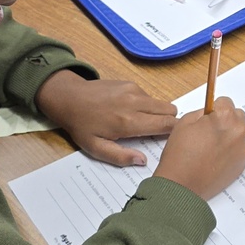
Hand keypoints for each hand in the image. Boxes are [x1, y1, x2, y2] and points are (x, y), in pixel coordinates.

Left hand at [35, 70, 177, 165]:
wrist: (69, 97)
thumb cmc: (82, 126)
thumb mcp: (96, 148)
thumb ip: (120, 157)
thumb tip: (143, 160)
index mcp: (128, 123)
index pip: (165, 125)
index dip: (175, 131)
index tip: (175, 138)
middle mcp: (135, 104)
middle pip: (170, 110)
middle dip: (170, 121)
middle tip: (159, 132)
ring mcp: (134, 90)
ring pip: (161, 103)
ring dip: (158, 113)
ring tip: (142, 122)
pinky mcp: (131, 83)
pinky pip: (149, 96)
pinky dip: (146, 105)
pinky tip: (130, 110)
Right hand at [153, 97, 244, 200]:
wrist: (182, 186)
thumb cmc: (180, 155)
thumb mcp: (185, 122)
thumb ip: (202, 113)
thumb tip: (210, 112)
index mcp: (226, 118)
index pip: (225, 102)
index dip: (213, 109)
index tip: (208, 116)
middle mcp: (239, 132)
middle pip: (237, 116)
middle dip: (225, 120)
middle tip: (208, 131)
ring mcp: (242, 149)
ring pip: (238, 134)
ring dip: (228, 135)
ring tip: (209, 147)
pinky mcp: (242, 164)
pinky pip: (238, 150)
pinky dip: (230, 151)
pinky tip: (214, 158)